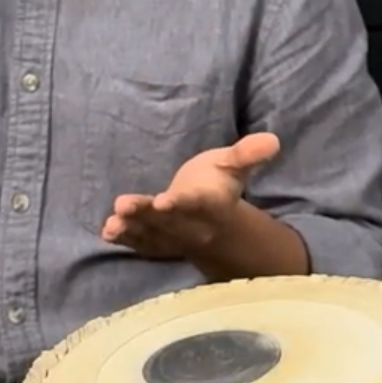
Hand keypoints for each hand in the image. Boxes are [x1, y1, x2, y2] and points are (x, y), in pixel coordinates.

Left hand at [102, 133, 280, 257]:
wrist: (216, 224)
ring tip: (112, 223)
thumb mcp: (234, 166)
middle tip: (123, 205)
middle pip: (167, 221)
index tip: (166, 200)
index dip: (182, 204)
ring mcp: (171, 237)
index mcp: (211, 205)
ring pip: (150, 234)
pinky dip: (125, 239)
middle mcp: (191, 226)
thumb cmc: (220, 185)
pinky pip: (140, 243)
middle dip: (145, 214)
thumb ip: (247, 154)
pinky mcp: (155, 243)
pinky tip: (108, 232)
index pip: (196, 205)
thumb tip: (273, 139)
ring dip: (131, 228)